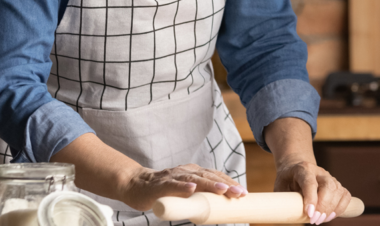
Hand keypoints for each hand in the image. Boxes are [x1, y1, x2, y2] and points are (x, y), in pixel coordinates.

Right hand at [120, 163, 245, 210]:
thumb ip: (198, 195)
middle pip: (209, 176)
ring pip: (194, 179)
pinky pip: (173, 185)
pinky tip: (193, 188)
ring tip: (223, 189)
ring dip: (209, 184)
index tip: (243, 192)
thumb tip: (219, 208)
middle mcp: (185, 171)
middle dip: (225, 184)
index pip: (215, 175)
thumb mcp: (184, 191)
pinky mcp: (160, 185)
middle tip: (240, 193)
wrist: (135, 185)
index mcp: (193, 172)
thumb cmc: (162, 190)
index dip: (230, 182)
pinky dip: (183, 186)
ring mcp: (173, 176)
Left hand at [274, 159, 351, 224]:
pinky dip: (341, 208)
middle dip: (323, 206)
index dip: (311, 198)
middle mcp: (319, 171)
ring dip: (331, 209)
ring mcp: (330, 177)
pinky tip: (330, 215)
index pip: (310, 182)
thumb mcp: (279, 187)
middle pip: (328, 186)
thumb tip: (280, 217)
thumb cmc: (287, 180)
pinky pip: (345, 195)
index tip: (309, 214)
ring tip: (320, 220)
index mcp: (303, 169)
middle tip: (314, 221)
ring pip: (338, 191)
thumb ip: (281, 200)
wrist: (296, 168)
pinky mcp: (337, 185)